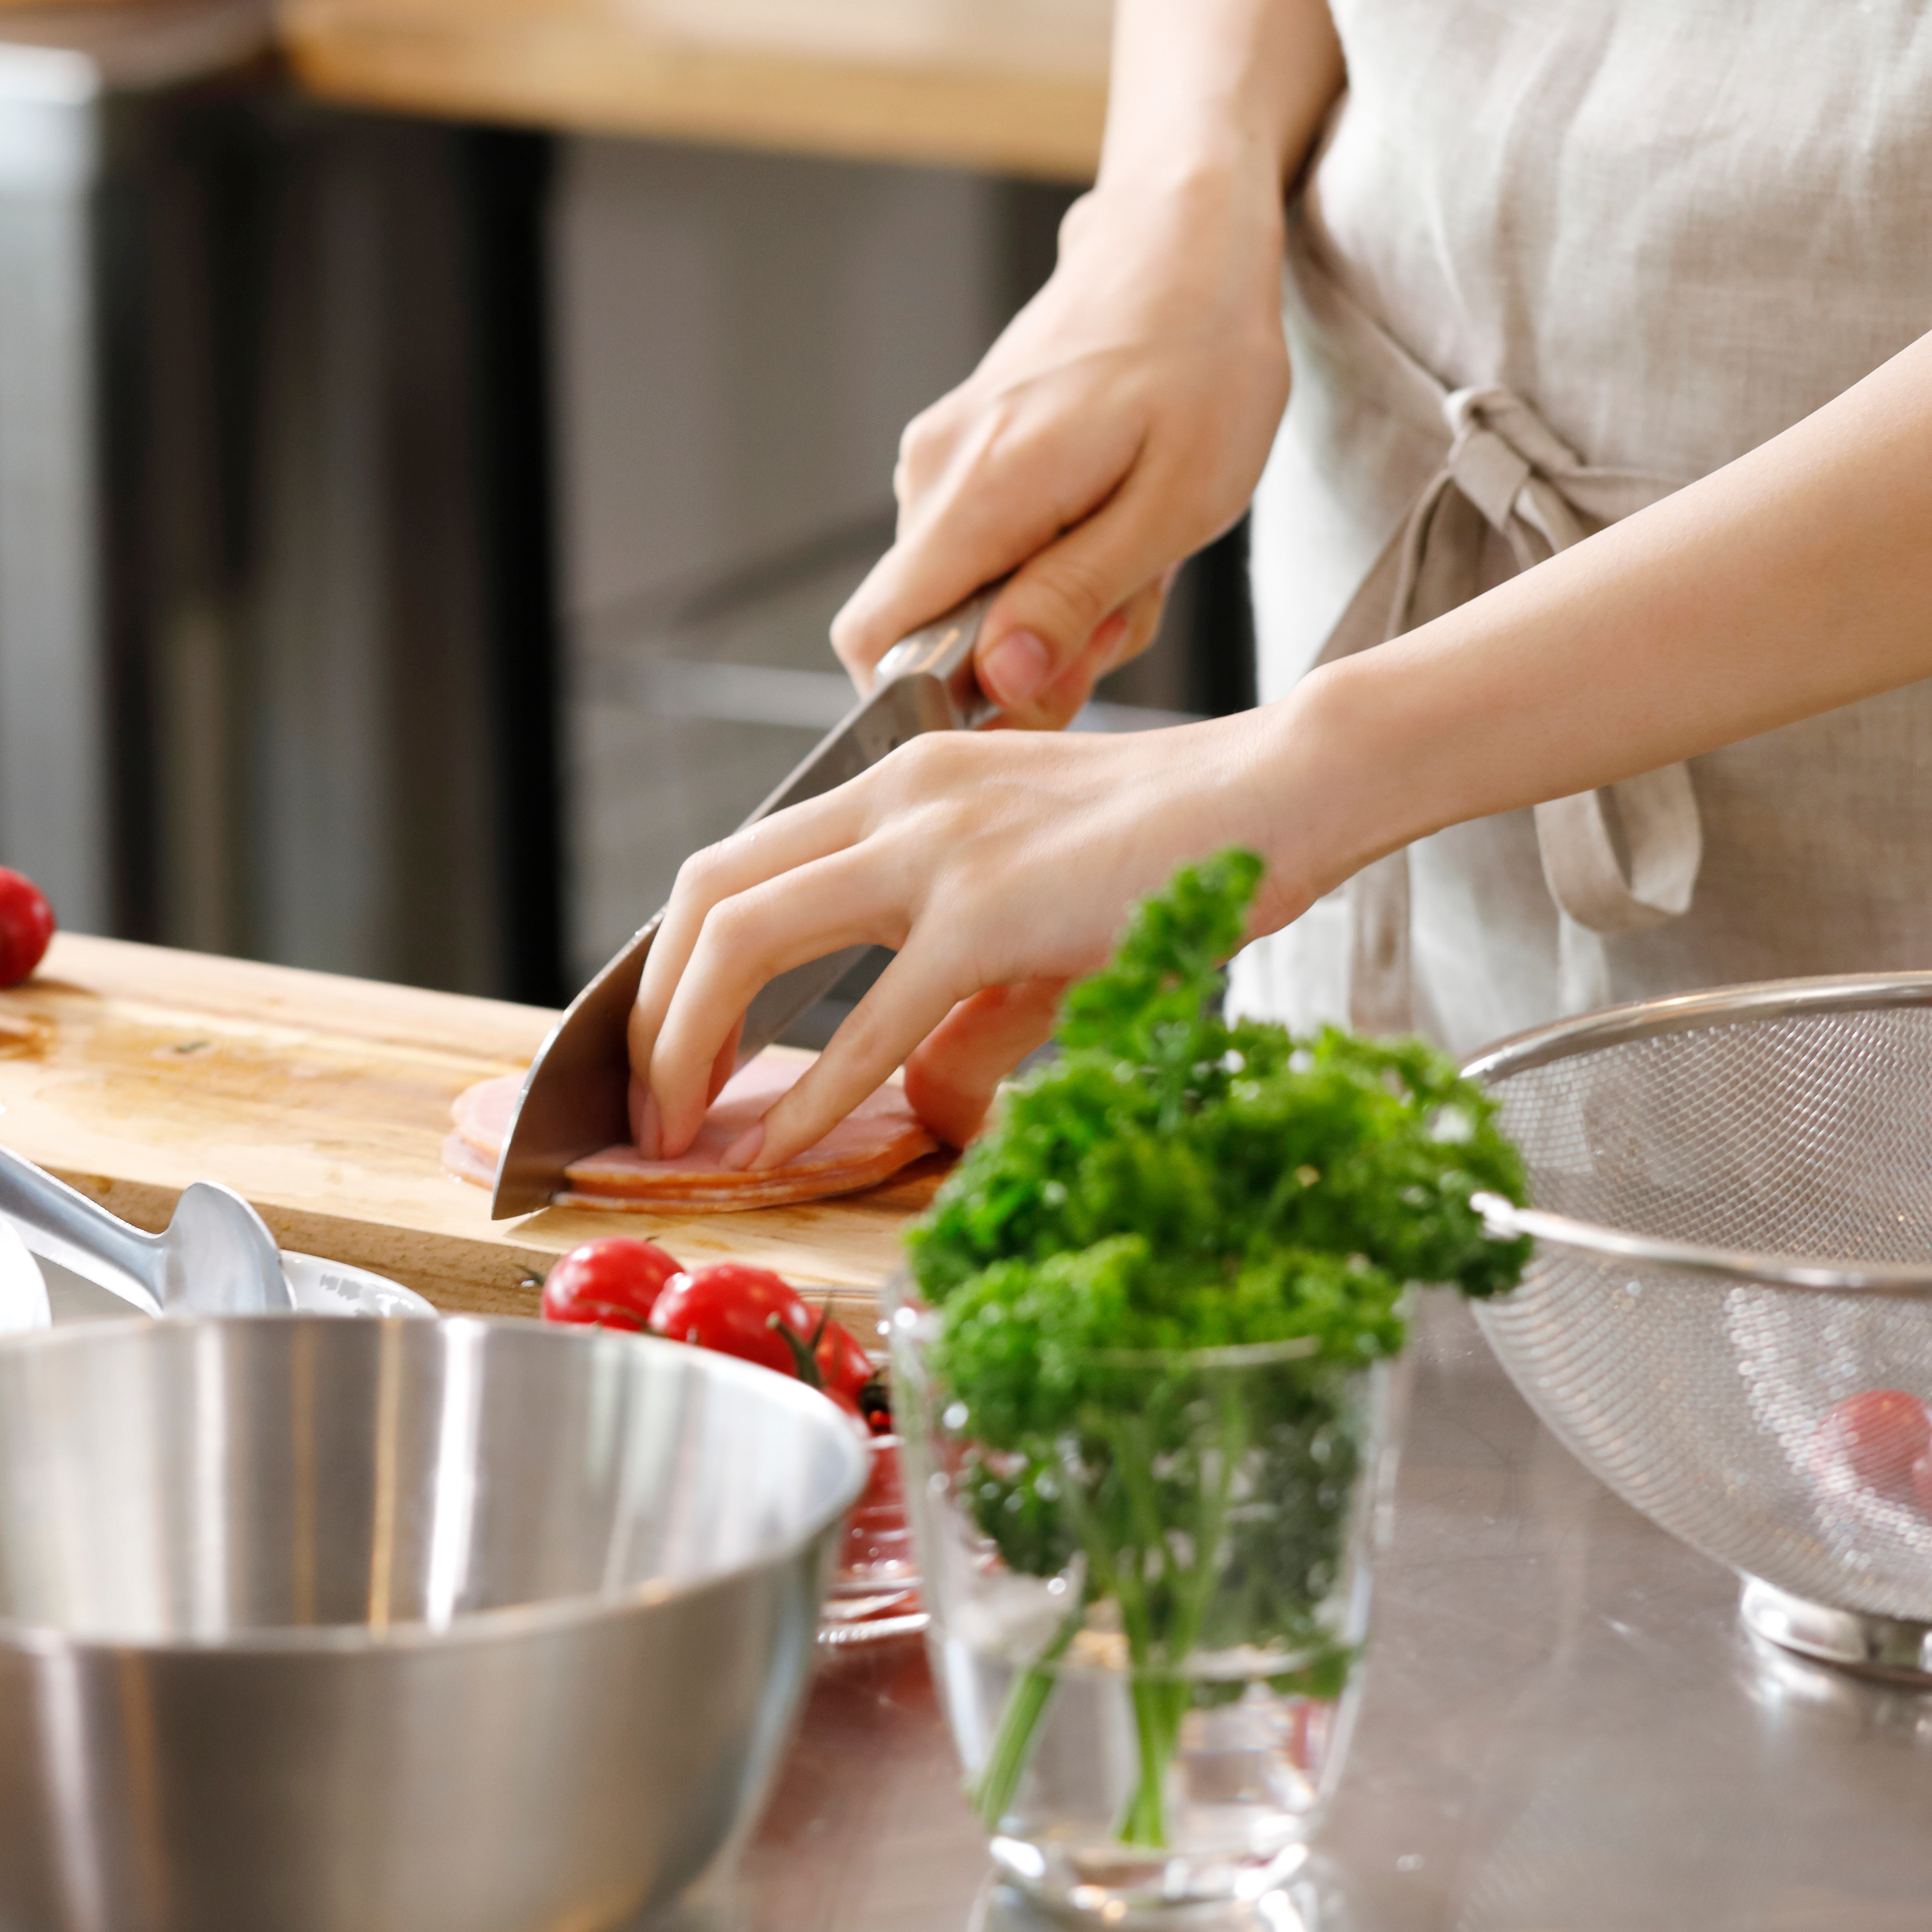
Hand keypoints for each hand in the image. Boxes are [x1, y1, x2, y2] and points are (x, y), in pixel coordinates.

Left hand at [629, 713, 1329, 1164]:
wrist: (1287, 790)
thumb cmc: (1182, 852)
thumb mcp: (1040, 932)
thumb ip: (965, 1018)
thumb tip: (918, 1107)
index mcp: (900, 784)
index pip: (739, 864)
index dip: (675, 961)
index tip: (664, 1047)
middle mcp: (896, 798)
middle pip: (707, 891)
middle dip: (651, 1004)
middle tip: (644, 1100)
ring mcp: (936, 847)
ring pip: (745, 932)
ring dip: (688, 1037)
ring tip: (674, 1126)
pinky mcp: (990, 909)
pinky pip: (869, 1017)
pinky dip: (808, 1093)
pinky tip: (776, 1147)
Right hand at [833, 173, 1293, 728]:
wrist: (1184, 240)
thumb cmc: (1202, 359)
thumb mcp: (1174, 502)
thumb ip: (1076, 598)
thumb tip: (999, 684)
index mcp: (978, 493)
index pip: (874, 642)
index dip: (937, 698)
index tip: (1035, 691)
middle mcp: (933, 474)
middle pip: (934, 627)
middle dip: (1029, 649)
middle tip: (1132, 603)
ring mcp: (940, 455)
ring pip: (966, 588)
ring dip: (1051, 601)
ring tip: (1139, 544)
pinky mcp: (962, 445)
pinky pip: (984, 542)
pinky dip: (1049, 555)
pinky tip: (1116, 512)